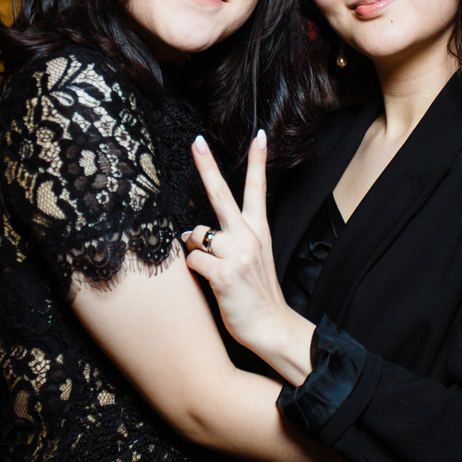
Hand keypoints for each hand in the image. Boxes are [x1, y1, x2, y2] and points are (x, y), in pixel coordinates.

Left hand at [183, 132, 314, 384]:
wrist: (270, 326)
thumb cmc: (255, 294)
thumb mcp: (252, 259)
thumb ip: (228, 240)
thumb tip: (192, 231)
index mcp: (258, 231)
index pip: (257, 189)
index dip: (257, 161)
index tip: (258, 135)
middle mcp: (249, 236)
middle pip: (222, 194)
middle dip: (207, 166)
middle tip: (197, 141)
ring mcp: (237, 253)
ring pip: (196, 234)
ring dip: (195, 249)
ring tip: (213, 269)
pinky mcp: (224, 273)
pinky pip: (192, 260)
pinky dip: (194, 270)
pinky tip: (210, 283)